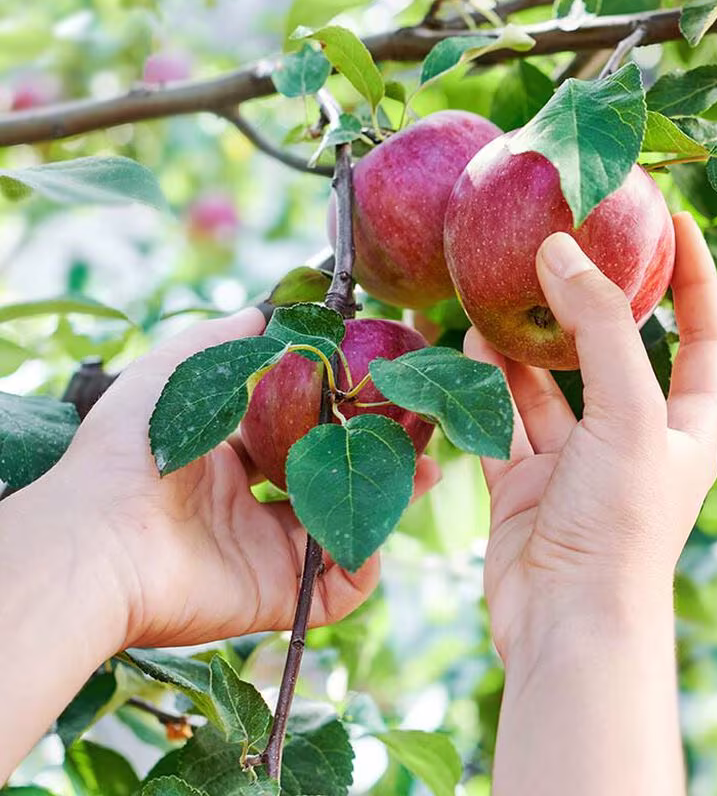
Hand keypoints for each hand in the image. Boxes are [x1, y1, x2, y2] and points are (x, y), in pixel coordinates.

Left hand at [48, 308, 440, 650]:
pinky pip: (337, 588)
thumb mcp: (170, 373)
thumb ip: (219, 339)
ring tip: (427, 470)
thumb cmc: (130, 450)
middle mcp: (250, 505)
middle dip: (376, 455)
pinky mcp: (276, 593)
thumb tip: (264, 310)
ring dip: (389, 500)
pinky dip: (365, 565)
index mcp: (226, 458)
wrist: (102, 538)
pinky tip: (379, 532)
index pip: (298, 433)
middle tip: (419, 432)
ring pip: (343, 524)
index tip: (379, 387)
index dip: (340, 411)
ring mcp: (265, 551)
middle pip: (330, 478)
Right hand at [464, 213, 716, 664]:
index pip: (704, 336)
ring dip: (530, 342)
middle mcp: (634, 439)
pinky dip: (489, 385)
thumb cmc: (621, 525)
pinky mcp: (528, 483)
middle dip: (596, 302)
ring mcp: (578, 461)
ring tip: (504, 288)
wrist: (566, 625)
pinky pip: (506, 419)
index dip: (696, 278)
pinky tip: (470, 347)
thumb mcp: (629, 413)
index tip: (677, 221)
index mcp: (685, 426)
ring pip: (552, 384)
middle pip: (619, 352)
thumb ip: (600, 326)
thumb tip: (560, 249)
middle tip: (568, 242)